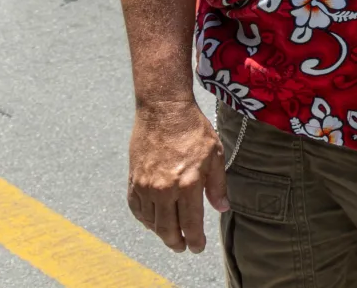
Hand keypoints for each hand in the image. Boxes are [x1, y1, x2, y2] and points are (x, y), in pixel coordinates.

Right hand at [126, 101, 228, 252]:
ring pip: (151, 222)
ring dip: (161, 232)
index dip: (195, 239)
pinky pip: (137, 209)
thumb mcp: (215, 154)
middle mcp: (164, 189)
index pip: (191, 223)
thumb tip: (222, 208)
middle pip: (168, 229)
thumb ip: (218, 185)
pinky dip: (146, 219)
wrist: (163, 110)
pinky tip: (154, 220)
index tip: (198, 247)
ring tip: (171, 235)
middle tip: (184, 247)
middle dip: (177, 242)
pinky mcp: (134, 180)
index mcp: (188, 183)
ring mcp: (146, 185)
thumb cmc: (193, 129)